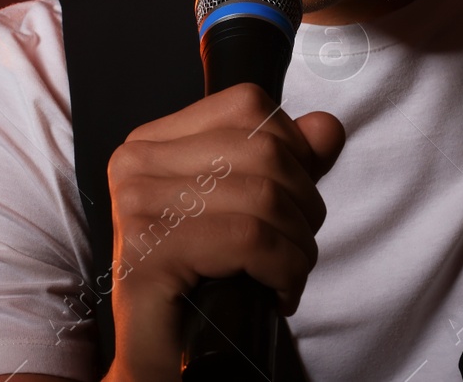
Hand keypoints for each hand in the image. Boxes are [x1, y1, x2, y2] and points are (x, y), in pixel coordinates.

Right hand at [103, 82, 345, 377]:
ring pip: (265, 197)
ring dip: (298, 247)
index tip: (290, 200)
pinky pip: (250, 239)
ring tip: (285, 275)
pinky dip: (284, 270)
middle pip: (265, 150)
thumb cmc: (201, 287)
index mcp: (152, 143)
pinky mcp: (151, 252)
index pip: (246, 105)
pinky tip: (277, 293)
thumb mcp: (246, 211)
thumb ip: (286, 164)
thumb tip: (326, 127)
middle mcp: (136, 164)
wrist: (160, 364)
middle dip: (303, 206)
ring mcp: (138, 206)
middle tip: (292, 249)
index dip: (293, 151)